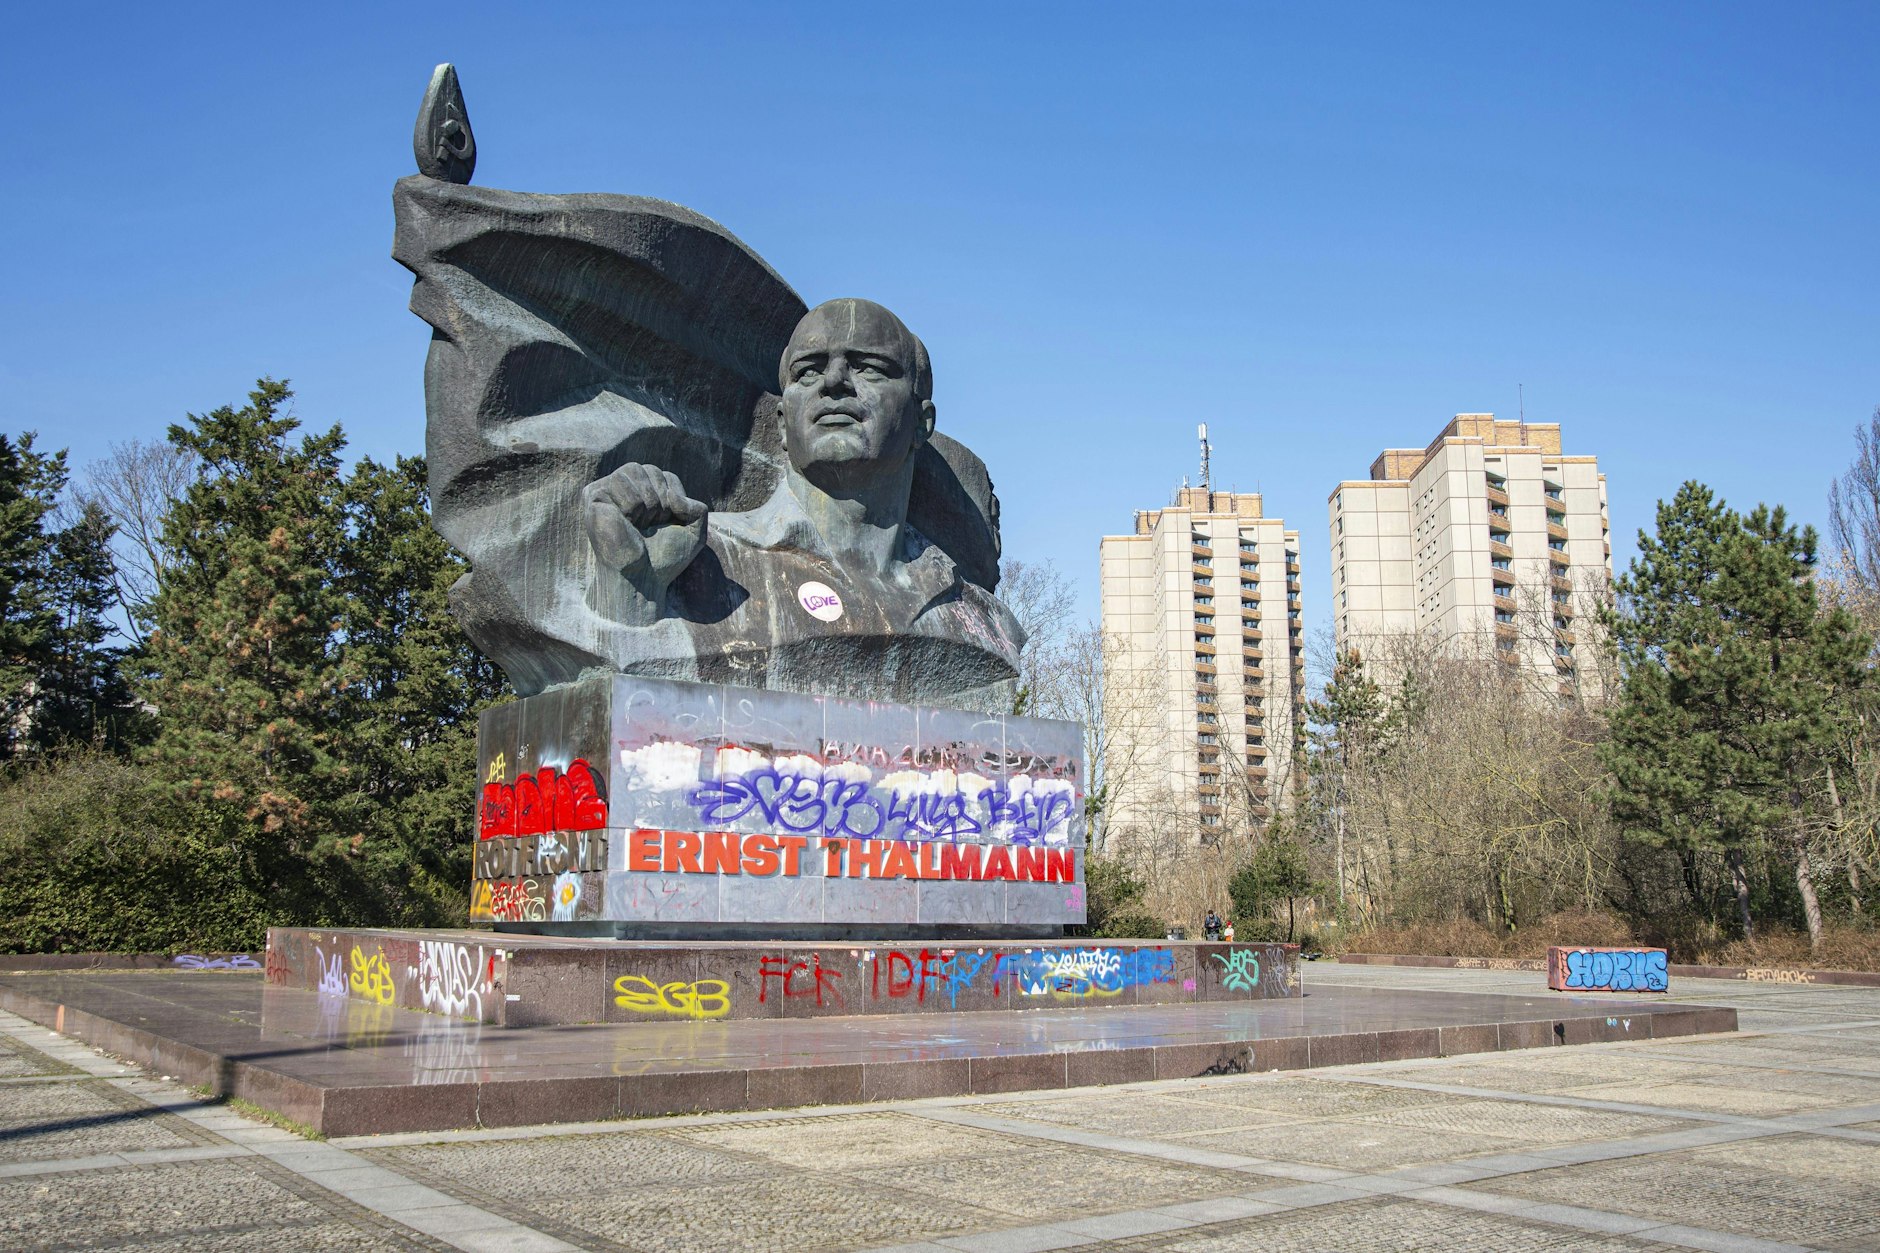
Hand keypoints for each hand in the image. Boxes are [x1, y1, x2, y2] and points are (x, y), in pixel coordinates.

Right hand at [583, 463, 707, 591]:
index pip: (666, 476)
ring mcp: (607, 491)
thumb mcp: (694, 532)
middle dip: (659, 500)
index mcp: (645, 495)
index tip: (666, 524)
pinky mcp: (593, 496)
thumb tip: (675, 497)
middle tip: (650, 526)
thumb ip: (697, 508)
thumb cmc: (664, 559)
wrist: (642, 579)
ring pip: (633, 469)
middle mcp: (625, 490)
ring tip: (637, 524)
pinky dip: (630, 503)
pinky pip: (618, 480)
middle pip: (650, 469)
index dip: (674, 499)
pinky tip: (624, 521)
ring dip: (645, 502)